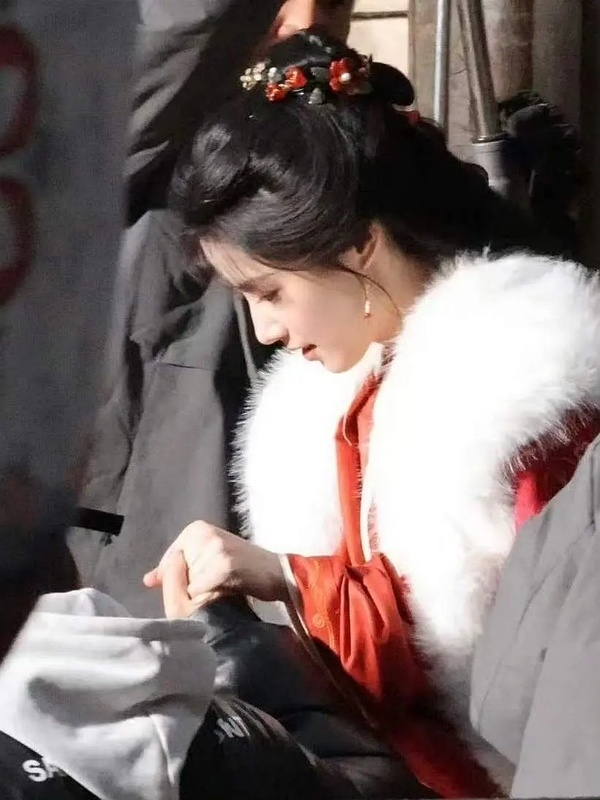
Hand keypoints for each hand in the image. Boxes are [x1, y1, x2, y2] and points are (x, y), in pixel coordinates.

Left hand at [143, 521, 286, 608]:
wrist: (278, 573)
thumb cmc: (241, 570)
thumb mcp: (206, 562)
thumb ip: (176, 570)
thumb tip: (147, 580)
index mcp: (196, 529)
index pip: (170, 560)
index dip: (177, 578)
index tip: (198, 583)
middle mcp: (203, 533)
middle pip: (177, 573)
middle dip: (190, 585)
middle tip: (217, 585)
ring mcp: (215, 548)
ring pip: (188, 583)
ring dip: (201, 594)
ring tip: (224, 587)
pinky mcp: (224, 565)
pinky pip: (200, 590)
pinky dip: (209, 598)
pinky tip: (227, 592)